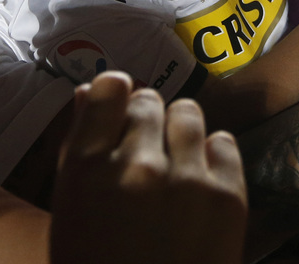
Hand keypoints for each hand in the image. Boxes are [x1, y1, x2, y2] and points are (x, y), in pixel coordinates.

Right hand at [52, 71, 246, 263]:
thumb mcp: (71, 211)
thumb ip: (80, 147)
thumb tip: (90, 88)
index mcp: (86, 170)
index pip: (107, 89)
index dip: (115, 93)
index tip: (120, 104)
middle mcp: (137, 165)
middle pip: (149, 101)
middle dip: (147, 120)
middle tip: (148, 149)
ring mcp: (186, 179)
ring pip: (189, 114)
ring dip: (181, 131)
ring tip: (176, 162)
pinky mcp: (227, 195)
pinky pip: (224, 142)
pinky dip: (213, 156)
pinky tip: (200, 182)